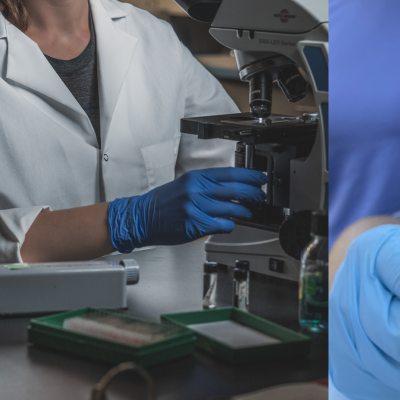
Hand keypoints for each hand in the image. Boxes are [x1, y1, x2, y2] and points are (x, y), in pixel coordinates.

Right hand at [107, 167, 266, 252]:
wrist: (140, 218)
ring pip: (233, 208)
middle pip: (236, 189)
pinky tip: (229, 224)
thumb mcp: (185, 184)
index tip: (259, 178)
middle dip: (253, 193)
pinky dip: (229, 225)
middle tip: (260, 196)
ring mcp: (197, 207)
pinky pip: (222, 225)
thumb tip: (231, 186)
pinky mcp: (196, 225)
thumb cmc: (162, 203)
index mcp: (196, 178)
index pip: (230, 173)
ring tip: (247, 212)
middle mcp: (197, 190)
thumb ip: (206, 184)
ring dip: (244, 212)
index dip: (249, 176)